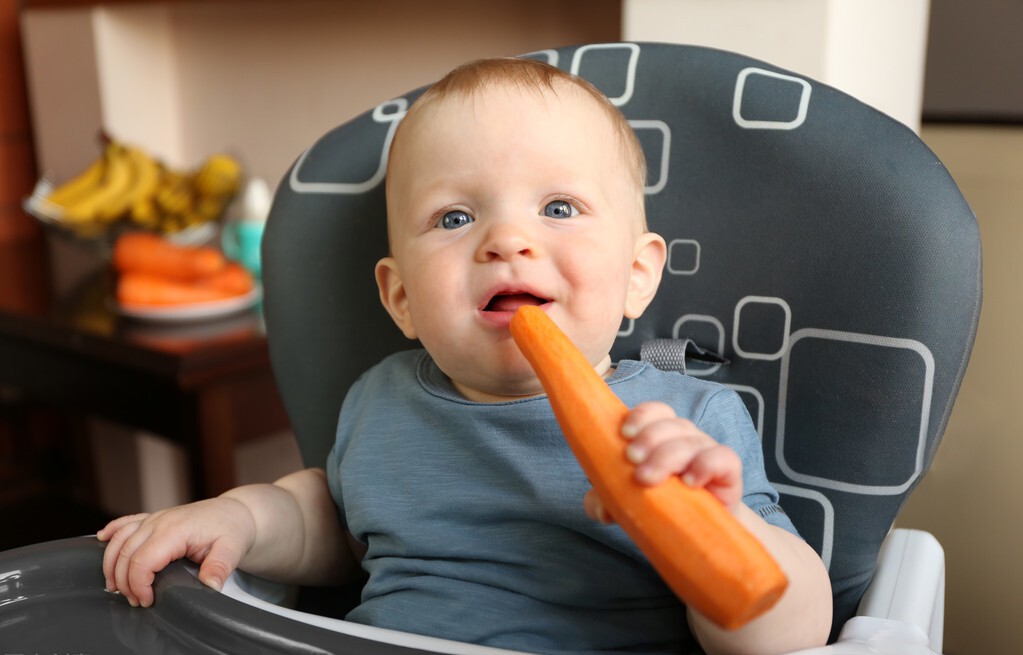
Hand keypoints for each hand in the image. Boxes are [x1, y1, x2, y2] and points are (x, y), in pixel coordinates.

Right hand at [96, 497, 256, 607]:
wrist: (235, 513)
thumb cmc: (232, 529)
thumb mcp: (232, 549)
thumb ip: (219, 568)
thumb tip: (210, 586)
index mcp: (176, 530)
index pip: (143, 561)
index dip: (138, 585)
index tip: (147, 601)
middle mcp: (160, 521)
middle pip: (125, 554)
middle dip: (125, 582)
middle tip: (137, 600)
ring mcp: (154, 518)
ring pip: (119, 540)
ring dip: (112, 564)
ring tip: (117, 587)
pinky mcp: (153, 518)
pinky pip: (125, 522)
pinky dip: (111, 532)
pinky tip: (101, 540)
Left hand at [584, 401, 742, 522]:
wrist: (701, 529)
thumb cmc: (662, 503)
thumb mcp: (627, 501)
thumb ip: (605, 500)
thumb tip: (597, 508)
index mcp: (661, 435)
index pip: (654, 411)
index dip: (640, 416)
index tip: (624, 434)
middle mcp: (685, 437)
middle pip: (670, 424)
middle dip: (648, 438)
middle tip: (632, 460)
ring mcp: (707, 451)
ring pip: (691, 441)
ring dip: (667, 457)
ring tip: (648, 479)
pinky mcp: (728, 471)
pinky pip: (723, 457)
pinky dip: (705, 465)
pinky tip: (690, 483)